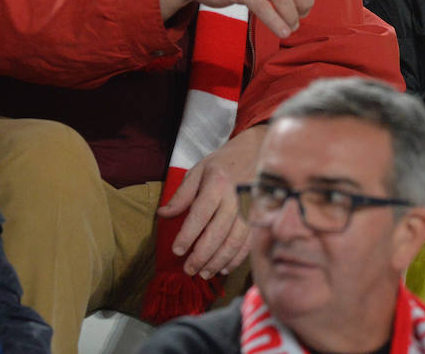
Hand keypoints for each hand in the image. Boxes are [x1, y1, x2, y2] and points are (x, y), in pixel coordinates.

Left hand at [157, 126, 266, 278]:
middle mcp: (235, 199)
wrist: (258, 151)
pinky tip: (224, 268)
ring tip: (203, 273)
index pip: (200, 215)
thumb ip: (182, 195)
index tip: (176, 251)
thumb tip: (163, 214)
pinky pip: (248, 244)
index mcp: (217, 184)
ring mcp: (251, 210)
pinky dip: (236, 259)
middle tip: (188, 269)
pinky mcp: (260, 218)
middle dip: (201, 255)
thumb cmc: (224, 162)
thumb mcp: (199, 170)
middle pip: (217, 233)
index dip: (188, 235)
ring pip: (234, 242)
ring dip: (218, 262)